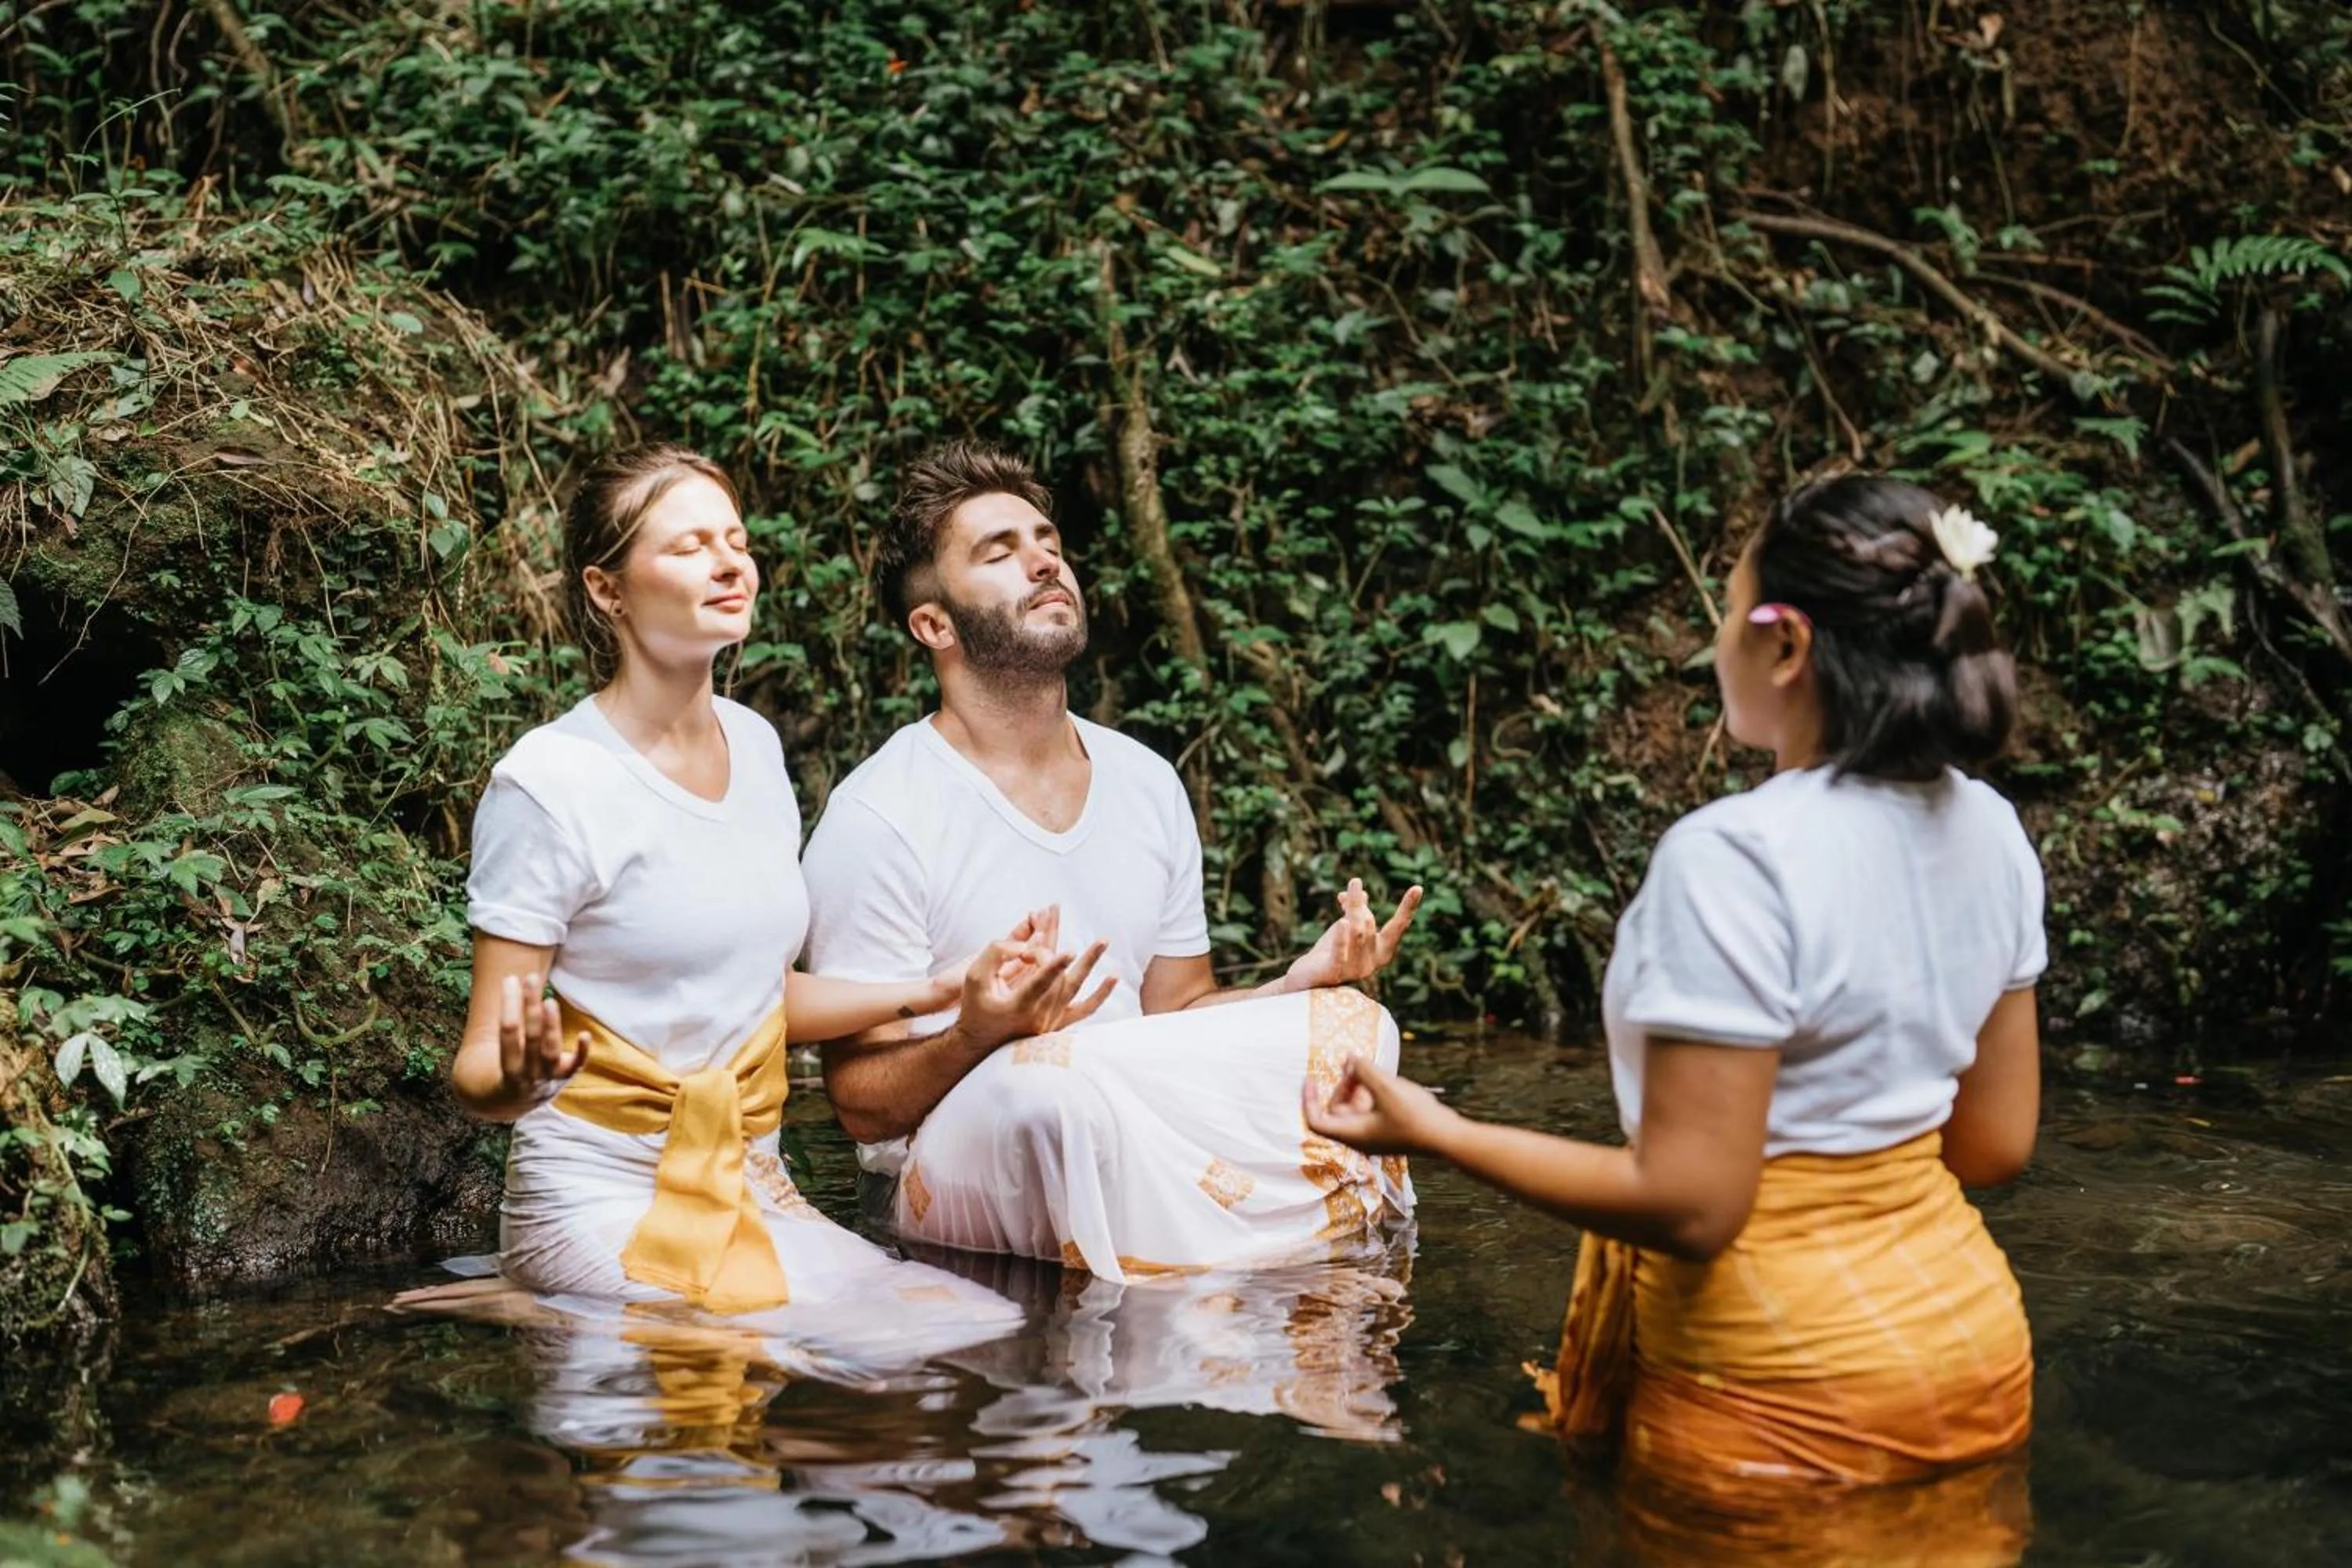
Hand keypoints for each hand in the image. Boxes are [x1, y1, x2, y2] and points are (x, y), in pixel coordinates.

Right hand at [498, 971, 587, 1100]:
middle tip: (531, 978)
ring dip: (552, 1026)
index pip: (506, 1031)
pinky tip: (585, 1035)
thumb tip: (510, 980)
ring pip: (551, 1050)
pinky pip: (577, 1065)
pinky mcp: (567, 1076)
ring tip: (550, 1001)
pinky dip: (582, 1052)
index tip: (511, 979)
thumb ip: (506, 1024)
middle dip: (530, 1007)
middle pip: (530, 1038)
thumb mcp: (499, 1052)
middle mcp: (528, 1073)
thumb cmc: (507, 1066)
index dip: (509, 1004)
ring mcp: (549, 1077)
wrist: (516, 1102)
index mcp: (507, 1066)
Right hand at [960, 904, 1116, 1048]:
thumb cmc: (976, 1006)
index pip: (1039, 983)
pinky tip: (1114, 977)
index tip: (1070, 952)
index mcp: (1018, 1006)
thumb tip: (1025, 945)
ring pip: (1074, 987)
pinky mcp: (1058, 1022)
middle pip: (1055, 977)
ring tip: (1103, 941)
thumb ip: (995, 954)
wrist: (981, 1042)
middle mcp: (1039, 1016)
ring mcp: (1052, 1020)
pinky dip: (1101, 995)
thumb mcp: (973, 977)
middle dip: (1050, 953)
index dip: (1054, 966)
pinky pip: (1085, 1010)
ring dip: (1090, 963)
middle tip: (1036, 942)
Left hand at [1284, 878, 1423, 992]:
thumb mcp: (1345, 928)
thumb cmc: (1329, 952)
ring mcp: (1354, 970)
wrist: (1305, 978)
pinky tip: (1343, 922)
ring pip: (1356, 933)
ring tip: (1345, 894)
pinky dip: (1342, 939)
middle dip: (1359, 903)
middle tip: (1353, 883)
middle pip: (1369, 924)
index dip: (1407, 908)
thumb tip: (1359, 887)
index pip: (1397, 927)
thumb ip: (1355, 909)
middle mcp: (1372, 963)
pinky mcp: (1334, 974)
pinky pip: (1340, 954)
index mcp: (1381, 952)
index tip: (1418, 887)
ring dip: (1351, 909)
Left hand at [1302, 1053, 1457, 1156]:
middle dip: (1342, 1084)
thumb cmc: (1415, 1116)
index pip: (1317, 1120)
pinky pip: (1371, 1108)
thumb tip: (1350, 1058)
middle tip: (1351, 1062)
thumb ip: (1364, 1071)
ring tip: (1367, 1065)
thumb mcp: (1386, 1087)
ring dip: (1358, 1085)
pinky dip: (1371, 1092)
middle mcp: (1360, 1137)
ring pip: (1356, 1107)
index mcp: (1353, 1133)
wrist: (1448, 1137)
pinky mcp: (1389, 1129)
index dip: (1309, 1099)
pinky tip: (1382, 1077)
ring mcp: (1375, 1135)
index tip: (1309, 1079)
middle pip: (1338, 1110)